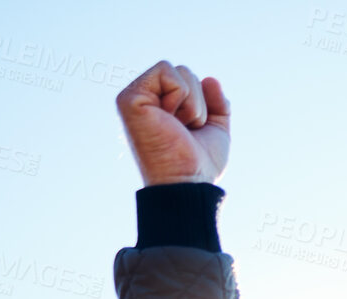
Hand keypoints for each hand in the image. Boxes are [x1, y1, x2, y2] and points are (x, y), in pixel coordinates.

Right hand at [116, 60, 230, 186]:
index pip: (188, 79)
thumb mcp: (216, 129)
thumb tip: (210, 79)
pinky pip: (166, 71)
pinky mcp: (130, 98)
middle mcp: (145, 99)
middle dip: (198, 101)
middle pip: (184, 71)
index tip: (193, 128)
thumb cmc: (200, 162)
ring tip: (178, 125)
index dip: (203, 102)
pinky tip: (170, 118)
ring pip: (178, 70)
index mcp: (161, 105)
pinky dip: (181, 96)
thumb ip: (216, 103)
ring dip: (192, 102)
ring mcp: (135, 97)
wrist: (188, 181)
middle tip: (185, 128)